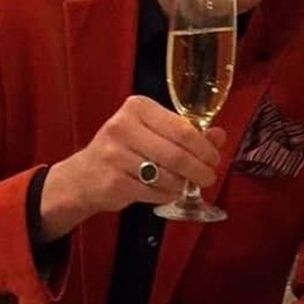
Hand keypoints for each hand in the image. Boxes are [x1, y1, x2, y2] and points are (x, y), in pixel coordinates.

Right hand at [40, 95, 225, 240]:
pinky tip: (165, 191)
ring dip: (181, 184)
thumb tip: (219, 136)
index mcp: (137, 108)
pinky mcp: (113, 182)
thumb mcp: (152, 132)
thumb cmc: (124, 150)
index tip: (214, 158)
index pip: (182, 128)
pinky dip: (166, 195)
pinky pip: (153, 192)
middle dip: (199, 170)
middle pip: (176, 154)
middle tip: (208, 177)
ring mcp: (115, 155)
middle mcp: (123, 127)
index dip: (204, 147)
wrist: (83, 176)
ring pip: (167, 176)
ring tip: (183, 184)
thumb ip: (186, 132)